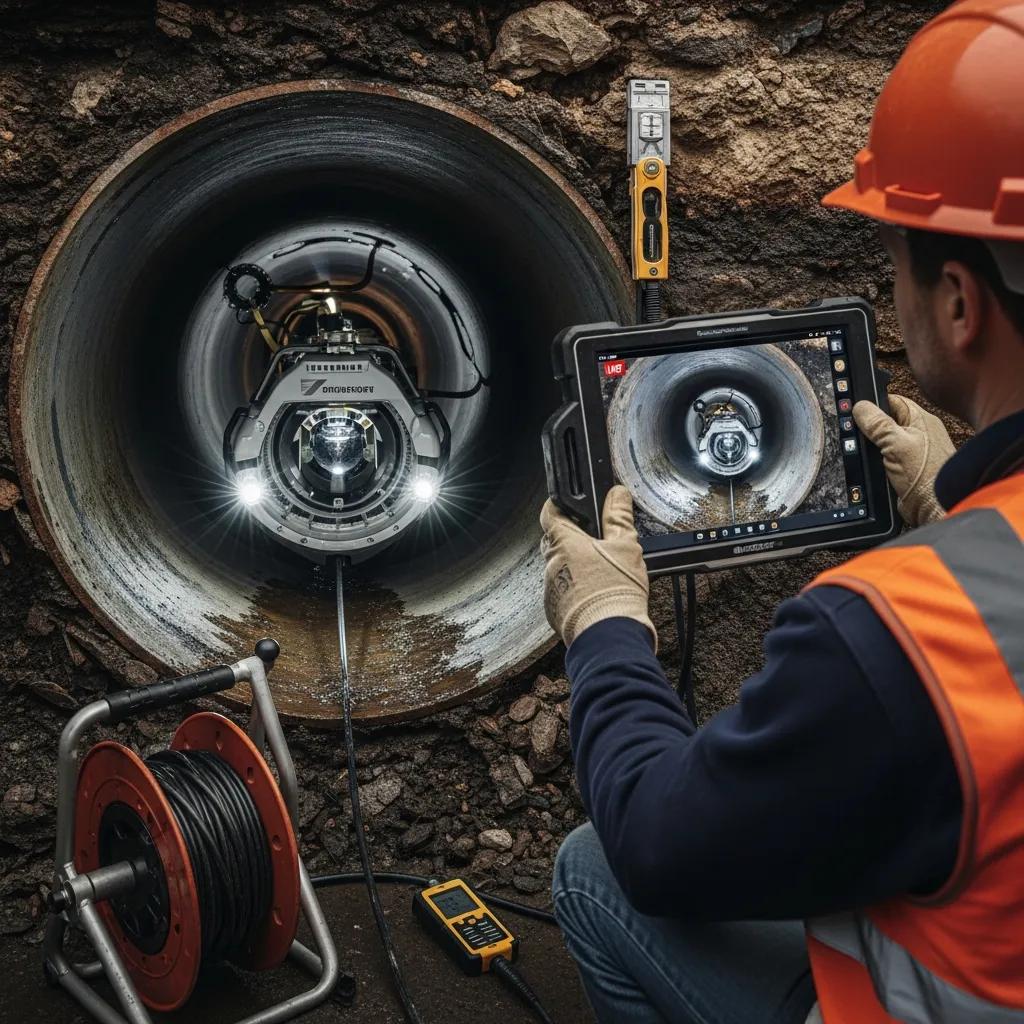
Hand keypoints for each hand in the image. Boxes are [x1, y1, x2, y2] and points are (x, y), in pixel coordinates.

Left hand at [540, 485, 656, 649]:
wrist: (610, 636)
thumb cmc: (616, 590)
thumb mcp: (625, 546)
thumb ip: (619, 518)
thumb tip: (617, 494)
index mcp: (564, 543)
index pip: (549, 513)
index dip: (558, 505)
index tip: (569, 505)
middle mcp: (551, 564)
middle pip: (554, 541)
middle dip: (570, 538)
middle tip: (594, 541)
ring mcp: (550, 589)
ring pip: (558, 568)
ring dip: (574, 567)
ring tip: (600, 573)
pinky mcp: (554, 611)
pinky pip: (561, 593)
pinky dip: (574, 591)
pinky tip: (594, 594)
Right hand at [853, 395, 955, 527]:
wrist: (935, 507)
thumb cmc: (928, 475)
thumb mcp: (896, 443)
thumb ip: (877, 424)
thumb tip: (860, 407)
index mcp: (920, 420)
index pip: (892, 400)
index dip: (872, 403)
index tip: (854, 409)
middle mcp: (916, 434)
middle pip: (884, 422)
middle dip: (869, 428)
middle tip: (858, 433)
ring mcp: (909, 453)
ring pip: (881, 443)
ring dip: (871, 449)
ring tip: (867, 452)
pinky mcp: (902, 471)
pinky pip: (882, 460)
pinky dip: (875, 463)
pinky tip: (871, 466)